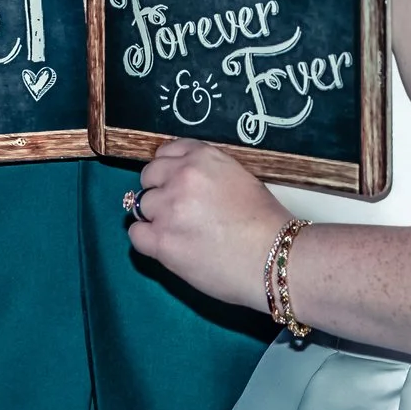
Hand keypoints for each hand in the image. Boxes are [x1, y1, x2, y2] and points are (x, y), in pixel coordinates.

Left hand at [124, 141, 291, 312]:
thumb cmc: (265, 221)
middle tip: (177, 210)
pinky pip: (137, 234)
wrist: (273, 257)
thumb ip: (207, 174)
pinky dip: (147, 238)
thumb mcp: (239, 177)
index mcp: (202, 157)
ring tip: (178, 231)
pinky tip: (166, 245)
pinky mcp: (161, 241)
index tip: (174, 182)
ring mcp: (168, 209)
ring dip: (155, 216)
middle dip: (159, 190)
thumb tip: (185, 183)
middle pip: (149, 177)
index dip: (168, 169)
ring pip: (141, 206)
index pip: (166, 152)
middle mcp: (180, 177)